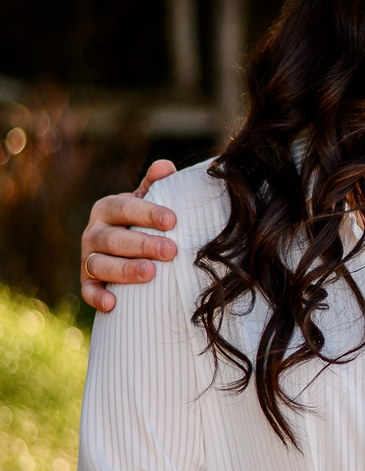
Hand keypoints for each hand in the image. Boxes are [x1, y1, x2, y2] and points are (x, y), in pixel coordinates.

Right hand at [81, 160, 178, 312]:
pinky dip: (97, 297)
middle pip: (115, 238)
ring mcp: (88, 258)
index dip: (147, 213)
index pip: (125, 207)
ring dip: (124, 269)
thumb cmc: (141, 222)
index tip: (172, 220)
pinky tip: (113, 304)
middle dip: (143, 244)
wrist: (125, 249)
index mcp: (107, 208)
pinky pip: (88, 290)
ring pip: (101, 264)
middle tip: (171, 250)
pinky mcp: (87, 282)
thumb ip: (155, 185)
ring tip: (150, 272)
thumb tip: (166, 166)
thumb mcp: (146, 202)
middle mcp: (93, 232)